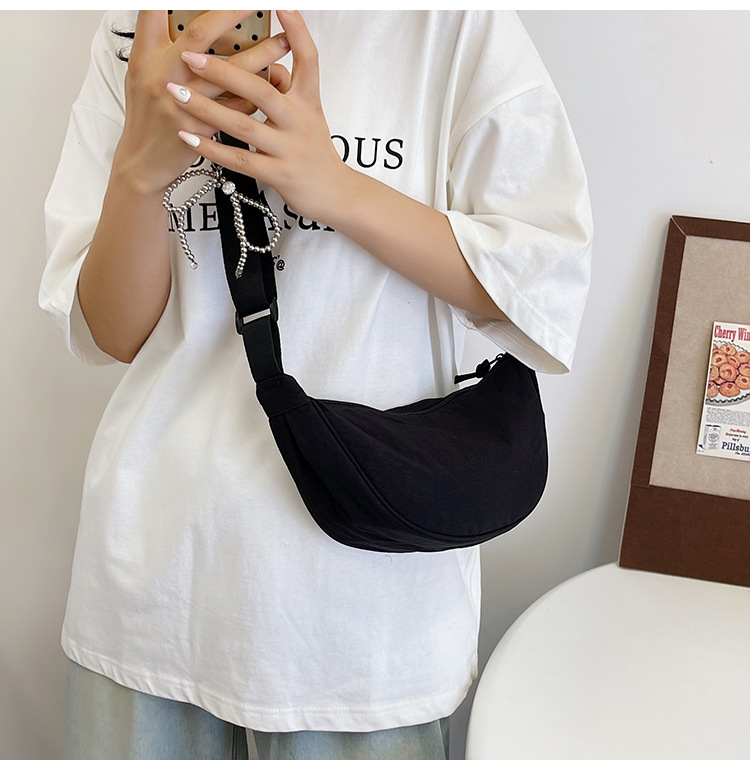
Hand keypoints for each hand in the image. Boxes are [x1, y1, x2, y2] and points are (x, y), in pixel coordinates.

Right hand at [115, 10, 291, 194]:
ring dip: (261, 55)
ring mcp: (183, 103)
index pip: (155, 11)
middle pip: (200, 34)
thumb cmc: (146, 117)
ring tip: (284, 42)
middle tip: (257, 5)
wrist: (143, 162)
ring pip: (228, 72)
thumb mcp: (142, 76)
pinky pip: (237, 108)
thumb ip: (160, 47)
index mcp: (146, 57)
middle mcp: (163, 75)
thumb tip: (179, 15)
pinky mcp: (201, 128)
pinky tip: (274, 84)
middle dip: (233, 13)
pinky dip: (256, 94)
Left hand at [168, 10, 349, 224]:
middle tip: (191, 56)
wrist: (336, 194)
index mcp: (308, 102)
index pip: (308, 59)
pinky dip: (213, 148)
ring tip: (176, 93)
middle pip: (262, 91)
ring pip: (244, 126)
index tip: (281, 5)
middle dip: (224, 71)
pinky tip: (189, 136)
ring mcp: (289, 150)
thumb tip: (270, 66)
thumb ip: (288, 90)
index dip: (297, 32)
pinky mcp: (279, 175)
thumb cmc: (316, 152)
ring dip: (206, 108)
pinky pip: (240, 161)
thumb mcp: (309, 116)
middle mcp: (300, 122)